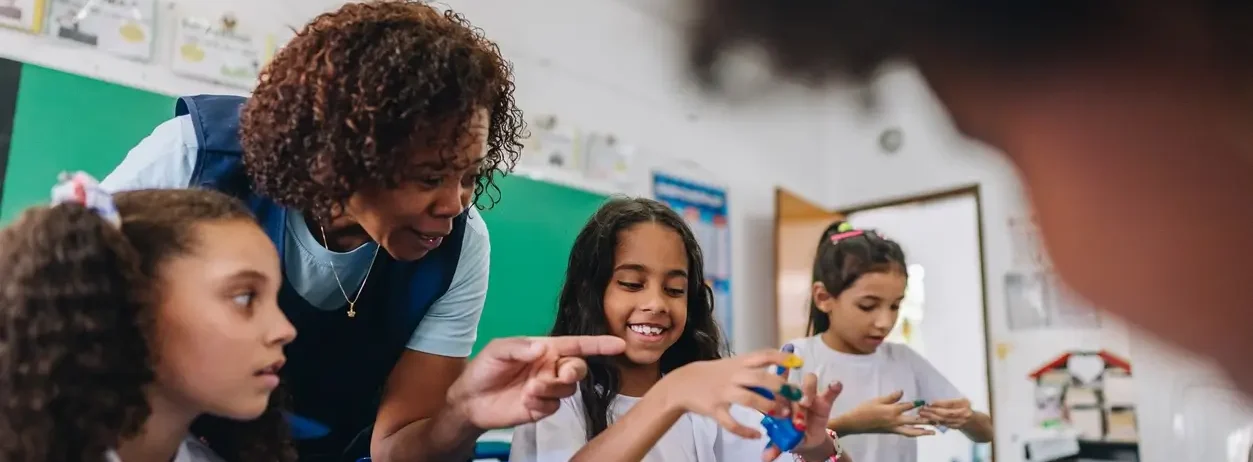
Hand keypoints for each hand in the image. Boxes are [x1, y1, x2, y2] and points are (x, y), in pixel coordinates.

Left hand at [446, 335, 625, 429]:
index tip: (619, 344)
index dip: (598, 345)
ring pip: (567, 389)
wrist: (470, 400)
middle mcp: (550, 368)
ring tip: (529, 389)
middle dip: (574, 371)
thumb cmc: (484, 369)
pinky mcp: (542, 408)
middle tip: (561, 374)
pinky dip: (542, 404)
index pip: (577, 345)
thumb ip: (520, 347)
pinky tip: (526, 401)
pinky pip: (554, 406)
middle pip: (578, 369)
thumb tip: (542, 349)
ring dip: (551, 388)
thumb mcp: (498, 350)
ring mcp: (547, 389)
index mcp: (545, 349)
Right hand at [653, 349, 799, 439]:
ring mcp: (723, 393)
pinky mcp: (715, 409)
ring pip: (748, 399)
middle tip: (797, 395)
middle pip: (759, 378)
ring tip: (782, 414)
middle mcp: (732, 376)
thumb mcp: (732, 364)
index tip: (798, 362)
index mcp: (739, 363)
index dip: (781, 358)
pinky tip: (756, 435)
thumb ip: (753, 366)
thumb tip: (780, 364)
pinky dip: (744, 431)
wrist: (683, 383)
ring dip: (767, 406)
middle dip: (780, 386)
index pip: (762, 355)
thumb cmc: (714, 373)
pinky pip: (730, 422)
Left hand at [762, 373, 843, 461]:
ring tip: (806, 403)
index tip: (768, 383)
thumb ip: (775, 446)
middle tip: (790, 403)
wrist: (808, 441)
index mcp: (778, 402)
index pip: (773, 388)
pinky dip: (834, 387)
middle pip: (791, 384)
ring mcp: (809, 395)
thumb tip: (765, 458)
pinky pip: (830, 391)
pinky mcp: (824, 400)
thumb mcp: (782, 442)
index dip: (770, 382)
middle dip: (790, 392)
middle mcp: (792, 395)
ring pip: (809, 382)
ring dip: (807, 390)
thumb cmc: (791, 437)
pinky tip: (835, 386)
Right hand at [837, 390, 934, 436]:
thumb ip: (891, 397)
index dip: (918, 404)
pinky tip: (919, 433)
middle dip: (926, 420)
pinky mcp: (891, 431)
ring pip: (912, 431)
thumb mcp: (877, 400)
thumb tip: (902, 391)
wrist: (855, 423)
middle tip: (937, 419)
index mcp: (892, 410)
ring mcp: (894, 427)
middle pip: (914, 420)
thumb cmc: (864, 409)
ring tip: (933, 432)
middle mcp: (895, 420)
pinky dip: (914, 433)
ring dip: (923, 431)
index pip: (908, 406)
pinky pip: (906, 434)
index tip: (926, 402)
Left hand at [919, 398, 973, 428]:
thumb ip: (951, 401)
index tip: (930, 402)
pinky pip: (943, 424)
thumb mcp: (962, 401)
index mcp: (964, 404)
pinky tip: (926, 419)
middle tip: (922, 408)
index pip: (950, 404)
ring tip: (921, 413)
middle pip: (946, 413)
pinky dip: (934, 421)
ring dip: (931, 417)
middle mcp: (963, 413)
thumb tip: (934, 401)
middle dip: (933, 411)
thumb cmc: (967, 408)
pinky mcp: (955, 427)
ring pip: (943, 420)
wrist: (976, 423)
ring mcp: (959, 422)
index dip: (940, 403)